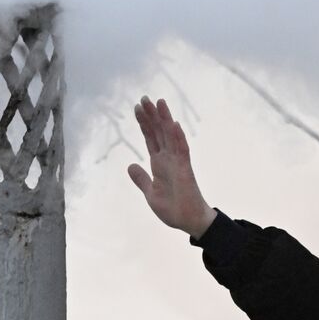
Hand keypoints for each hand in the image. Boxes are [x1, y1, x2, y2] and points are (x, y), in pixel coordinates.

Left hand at [127, 96, 216, 238]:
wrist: (188, 221)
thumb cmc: (173, 208)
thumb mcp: (150, 193)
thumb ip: (141, 178)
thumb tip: (131, 165)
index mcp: (159, 162)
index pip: (150, 137)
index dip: (144, 123)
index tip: (137, 108)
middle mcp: (168, 158)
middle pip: (159, 131)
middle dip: (152, 115)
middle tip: (144, 98)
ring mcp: (178, 162)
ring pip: (170, 136)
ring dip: (165, 119)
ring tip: (159, 102)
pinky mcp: (186, 170)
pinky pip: (182, 151)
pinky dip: (178, 137)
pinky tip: (174, 124)